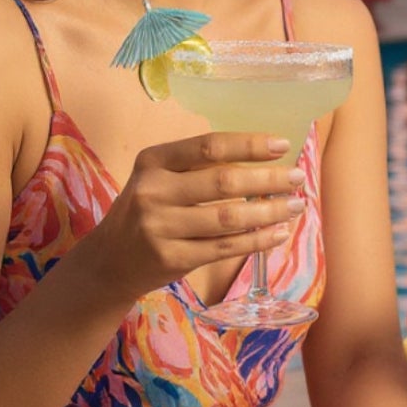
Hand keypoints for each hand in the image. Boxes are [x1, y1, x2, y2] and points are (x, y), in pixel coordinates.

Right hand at [89, 132, 305, 301]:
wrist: (108, 261)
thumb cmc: (144, 212)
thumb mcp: (157, 179)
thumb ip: (196, 168)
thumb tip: (261, 160)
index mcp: (153, 161)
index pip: (209, 147)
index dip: (249, 145)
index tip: (282, 145)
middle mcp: (154, 191)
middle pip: (223, 182)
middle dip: (268, 179)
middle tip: (298, 178)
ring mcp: (161, 228)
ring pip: (229, 218)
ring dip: (269, 211)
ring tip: (295, 205)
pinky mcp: (172, 259)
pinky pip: (225, 248)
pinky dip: (257, 240)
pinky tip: (277, 233)